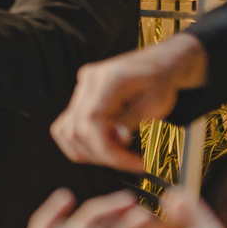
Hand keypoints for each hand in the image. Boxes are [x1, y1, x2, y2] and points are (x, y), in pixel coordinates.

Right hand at [51, 34, 207, 172]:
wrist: (159, 63)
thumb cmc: (161, 82)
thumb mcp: (156, 103)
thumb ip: (132, 120)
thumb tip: (116, 140)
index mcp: (108, 79)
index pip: (92, 122)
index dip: (109, 151)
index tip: (136, 164)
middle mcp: (88, 82)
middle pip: (76, 131)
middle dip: (102, 155)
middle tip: (130, 161)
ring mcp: (81, 88)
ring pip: (66, 132)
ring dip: (90, 153)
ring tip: (117, 153)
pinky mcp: (80, 97)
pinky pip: (66, 128)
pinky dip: (82, 145)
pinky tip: (105, 146)